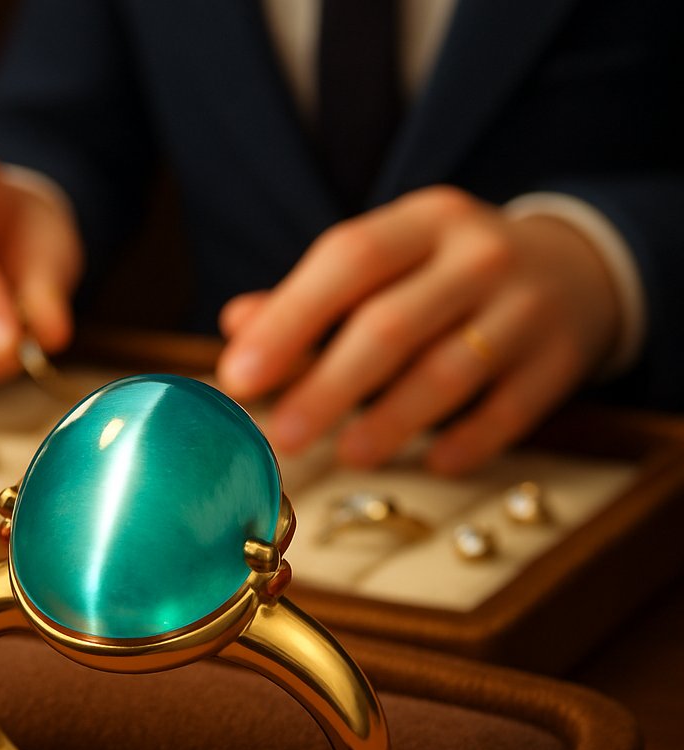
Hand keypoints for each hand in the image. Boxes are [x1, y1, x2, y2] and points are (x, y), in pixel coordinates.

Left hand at [216, 186, 620, 474]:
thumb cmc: (449, 274)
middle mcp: (479, 256)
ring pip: (450, 372)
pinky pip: (510, 413)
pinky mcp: (560, 362)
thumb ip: (313, 295)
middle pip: (392, 325)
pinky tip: (430, 463)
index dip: (288, 320)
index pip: (349, 260)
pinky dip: (468, 443)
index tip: (239, 376)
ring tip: (349, 456)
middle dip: (329, 386)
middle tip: (283, 435)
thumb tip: (237, 325)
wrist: (578, 270)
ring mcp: (527, 308)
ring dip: (391, 422)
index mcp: (424, 221)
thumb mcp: (391, 262)